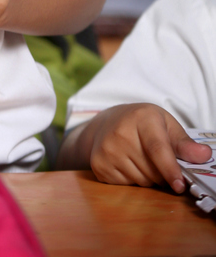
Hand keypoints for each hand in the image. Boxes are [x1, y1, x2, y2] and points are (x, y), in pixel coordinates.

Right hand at [82, 103, 211, 190]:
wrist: (106, 122)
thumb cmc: (141, 123)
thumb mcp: (165, 124)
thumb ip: (184, 143)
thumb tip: (205, 155)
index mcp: (142, 118)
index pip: (157, 148)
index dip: (170, 169)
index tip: (180, 185)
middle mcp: (121, 133)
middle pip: (153, 171)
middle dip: (162, 174)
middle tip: (156, 160)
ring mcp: (107, 150)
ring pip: (141, 181)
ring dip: (148, 178)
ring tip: (140, 159)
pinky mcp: (99, 165)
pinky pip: (126, 185)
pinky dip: (132, 180)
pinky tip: (127, 164)